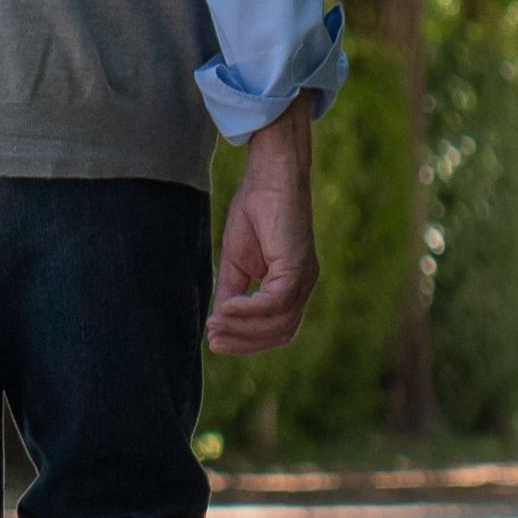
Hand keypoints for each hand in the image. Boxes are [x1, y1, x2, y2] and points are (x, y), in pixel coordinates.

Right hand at [209, 97, 320, 356]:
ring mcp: (305, 277)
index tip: (216, 341)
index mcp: (292, 286)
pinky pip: (275, 302)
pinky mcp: (298, 266)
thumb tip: (218, 322)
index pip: (277, 329)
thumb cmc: (254, 210)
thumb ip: (232, 291)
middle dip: (244, 342)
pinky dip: (248, 310)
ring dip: (243, 329)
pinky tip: (224, 308)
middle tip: (212, 341)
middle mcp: (304, 286)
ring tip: (214, 325)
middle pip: (281, 334)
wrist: (269, 175)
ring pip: (280, 323)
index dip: (247, 341)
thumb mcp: (237, 260)